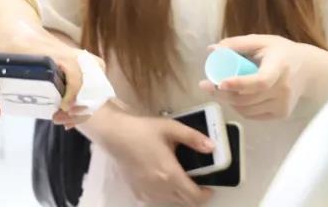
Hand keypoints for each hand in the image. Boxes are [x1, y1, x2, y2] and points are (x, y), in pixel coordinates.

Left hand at [0, 0, 96, 128]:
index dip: (74, 90)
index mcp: (44, 52)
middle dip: (82, 104)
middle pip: (92, 76)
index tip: (61, 108)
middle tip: (60, 118)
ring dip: (88, 100)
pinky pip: (92, 76)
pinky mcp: (72, 61)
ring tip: (66, 116)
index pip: (73, 66)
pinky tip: (69, 109)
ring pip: (96, 77)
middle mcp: (63, 52)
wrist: (9, 21)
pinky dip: (89, 94)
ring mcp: (70, 56)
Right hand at [94, 108, 212, 205]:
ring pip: (171, 201)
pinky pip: (156, 199)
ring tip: (177, 177)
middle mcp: (160, 189)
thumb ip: (193, 138)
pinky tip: (160, 179)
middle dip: (194, 194)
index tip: (209, 186)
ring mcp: (147, 192)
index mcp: (170, 174)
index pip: (195, 197)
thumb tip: (213, 147)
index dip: (206, 194)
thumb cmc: (143, 130)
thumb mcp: (170, 128)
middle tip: (195, 180)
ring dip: (179, 194)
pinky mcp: (137, 192)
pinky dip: (164, 194)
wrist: (114, 134)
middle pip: (185, 202)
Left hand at [199, 34, 326, 118]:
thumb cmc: (281, 52)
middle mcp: (284, 88)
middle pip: (248, 98)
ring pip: (247, 109)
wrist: (309, 70)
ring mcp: (283, 104)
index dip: (239, 84)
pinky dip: (239, 107)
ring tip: (218, 89)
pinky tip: (234, 97)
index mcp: (280, 67)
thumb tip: (212, 50)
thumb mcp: (261, 41)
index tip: (220, 82)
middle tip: (205, 85)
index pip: (260, 81)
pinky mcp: (282, 114)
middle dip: (223, 94)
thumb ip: (236, 44)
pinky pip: (253, 115)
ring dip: (228, 101)